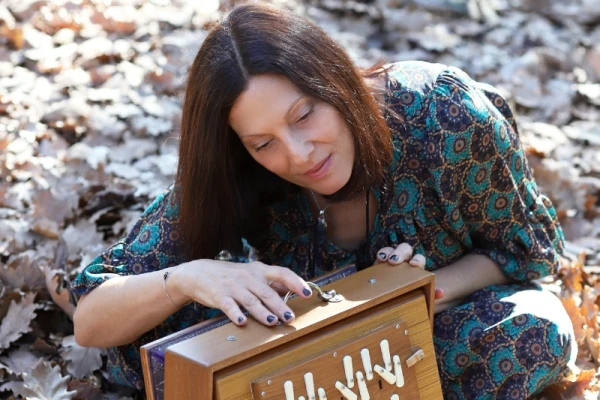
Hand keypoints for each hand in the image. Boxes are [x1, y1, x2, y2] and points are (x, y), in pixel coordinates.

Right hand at [172, 260, 311, 326]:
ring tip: (272, 322)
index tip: (307, 293)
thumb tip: (292, 291)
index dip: (296, 282)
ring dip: (261, 312)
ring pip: (250, 299)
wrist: (199, 273)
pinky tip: (242, 322)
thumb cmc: (230, 276)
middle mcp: (247, 276)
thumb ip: (270, 283)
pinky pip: (229, 305)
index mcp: (259, 270)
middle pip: (267, 291)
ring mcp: (233, 286)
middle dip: (279, 305)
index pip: (282, 273)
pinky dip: (236, 314)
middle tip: (290, 317)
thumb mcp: (251, 274)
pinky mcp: (219, 295)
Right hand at [375, 243, 443, 300]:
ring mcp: (391, 260)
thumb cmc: (410, 297)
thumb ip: (432, 294)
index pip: (419, 259)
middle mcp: (404, 261)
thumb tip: (441, 292)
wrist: (393, 301)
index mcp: (416, 268)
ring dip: (389, 252)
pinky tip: (379, 259)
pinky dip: (381, 253)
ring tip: (384, 260)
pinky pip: (381, 253)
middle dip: (401, 253)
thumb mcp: (421, 297)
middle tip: (394, 261)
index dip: (417, 260)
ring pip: (392, 249)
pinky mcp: (380, 264)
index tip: (413, 265)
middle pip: (405, 249)